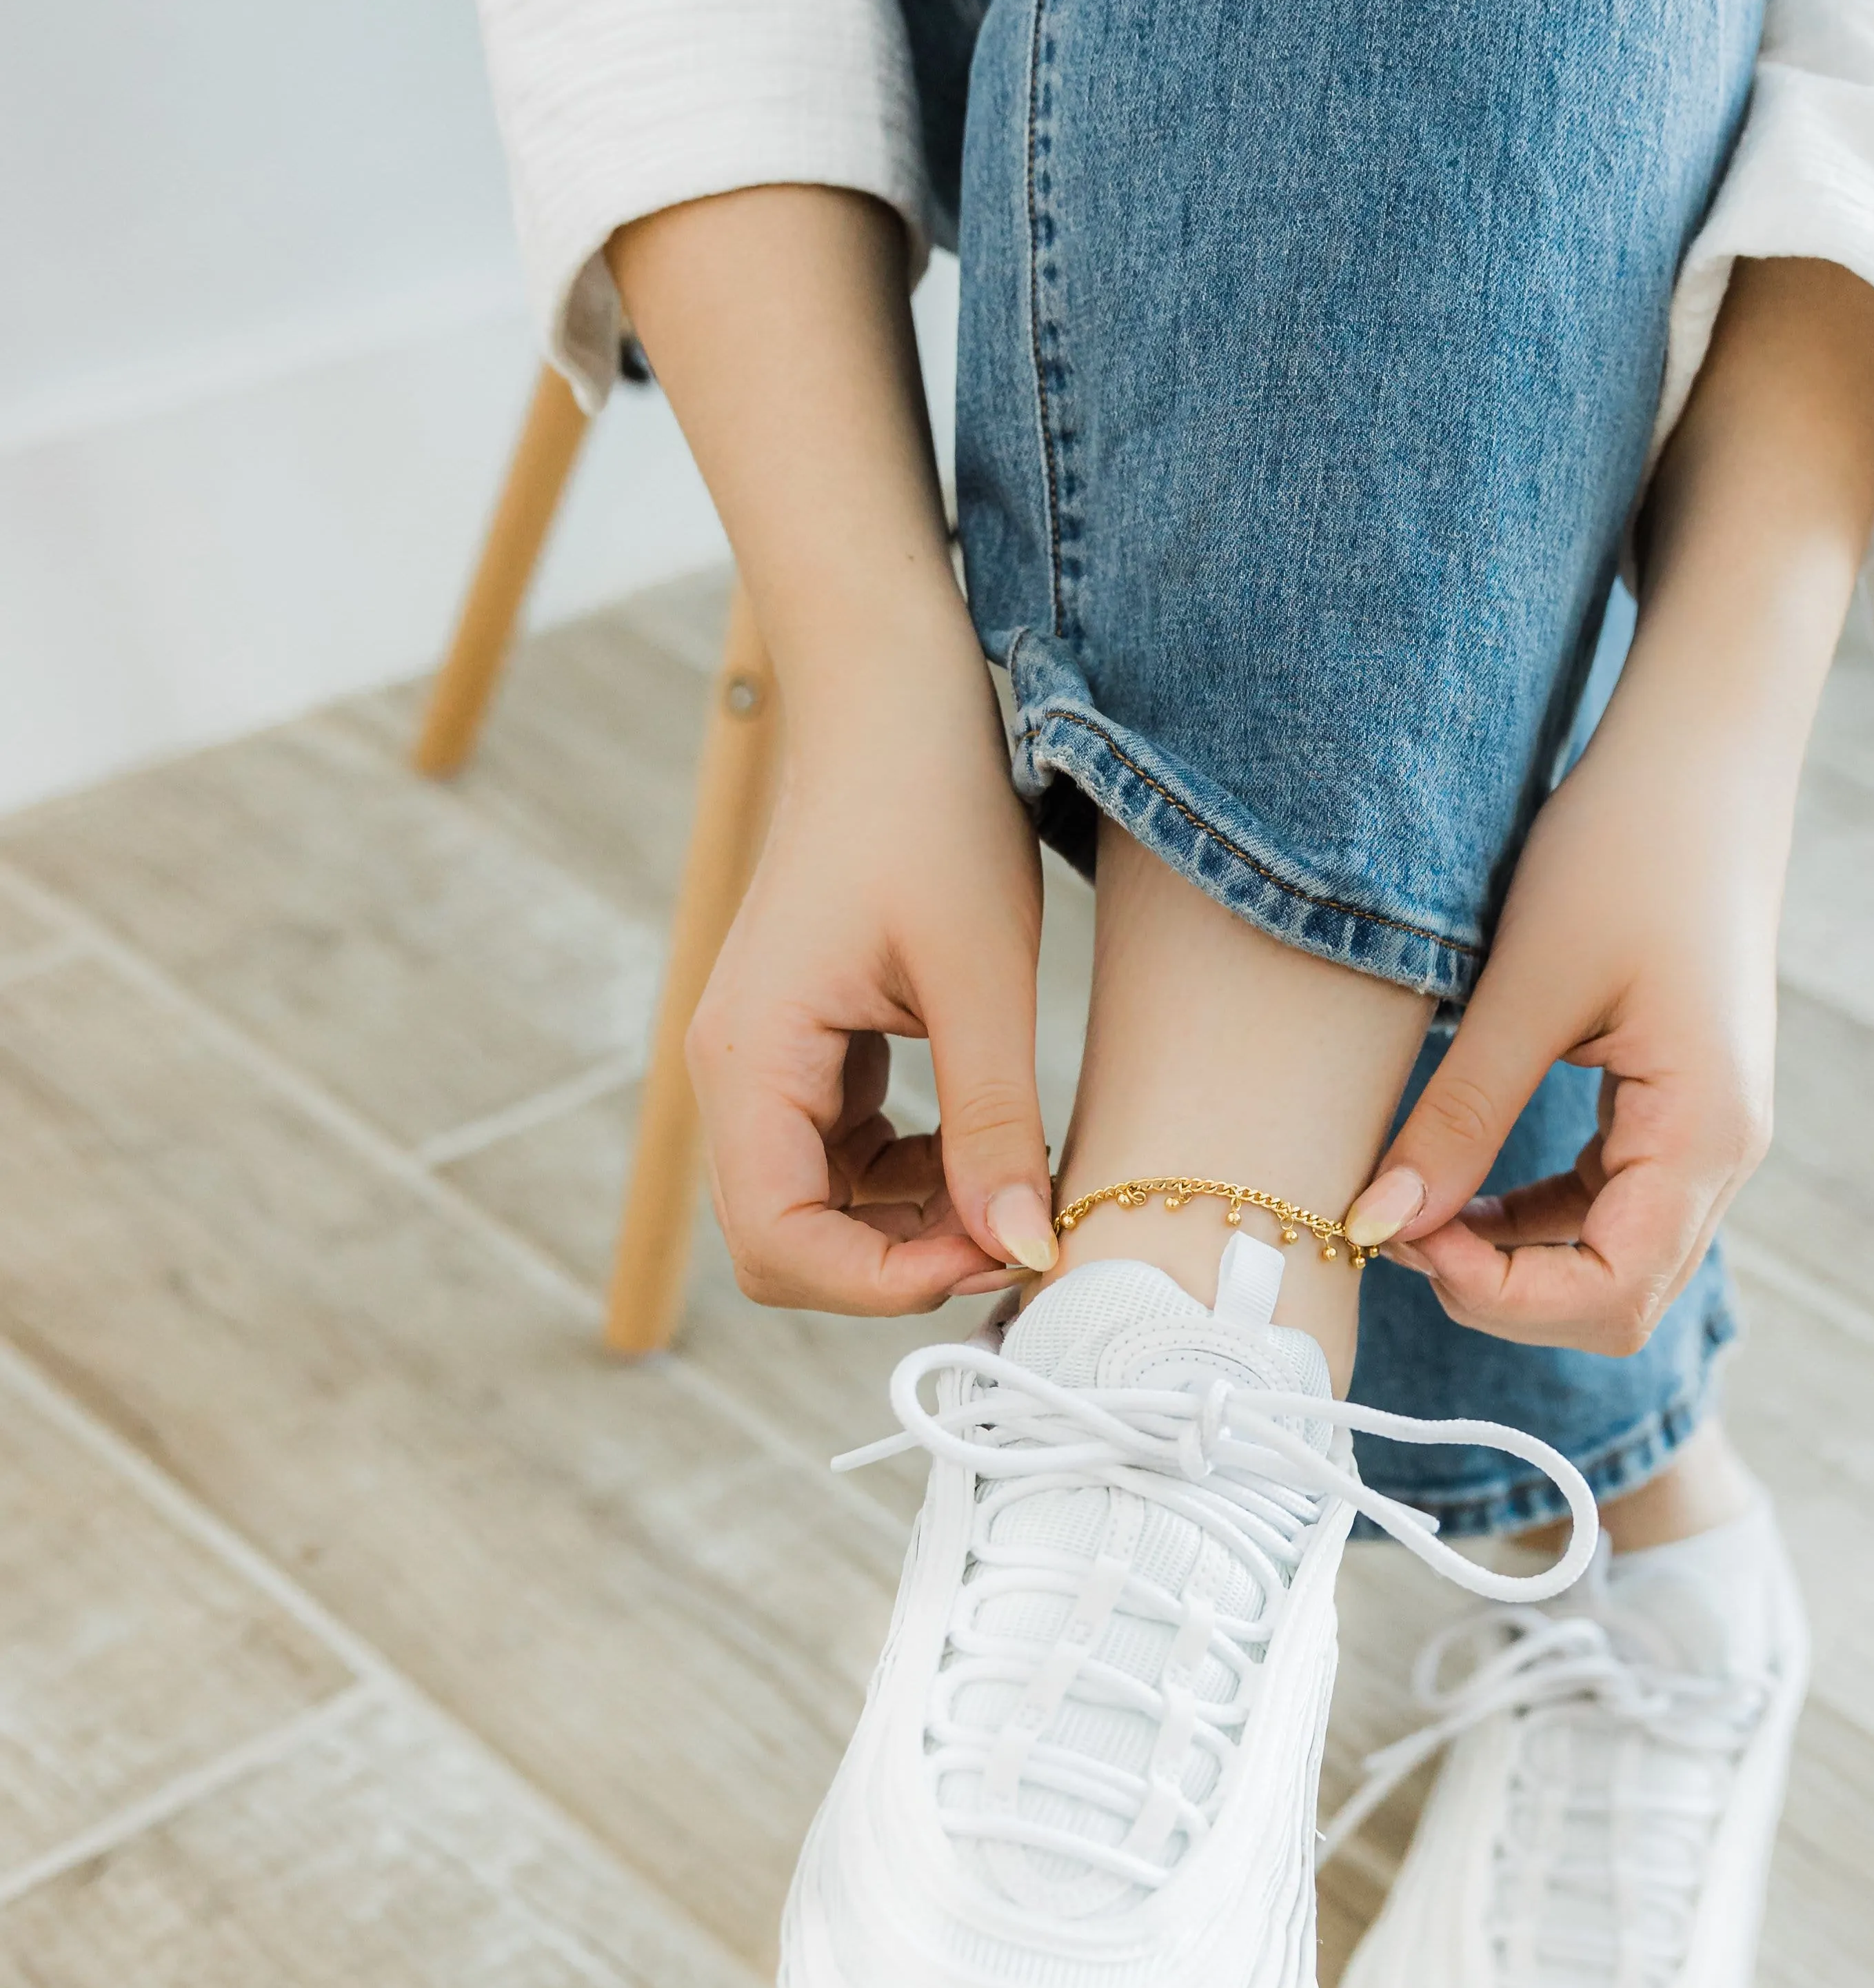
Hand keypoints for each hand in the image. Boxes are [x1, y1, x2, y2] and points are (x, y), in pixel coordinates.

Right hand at [685, 615, 1059, 1313]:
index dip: (883, 1282)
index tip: (994, 1256)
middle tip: (1015, 1232)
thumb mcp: (982, 978)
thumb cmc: (931, 812)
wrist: (894, 705)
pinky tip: (985, 1144)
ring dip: (913, 1225)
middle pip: (786, 1245)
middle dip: (898, 1264)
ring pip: (819, 1212)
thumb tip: (1026, 1252)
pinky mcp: (805, 1054)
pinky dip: (912, 1179)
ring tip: (1015, 1185)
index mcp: (749, 1056)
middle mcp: (733, 1073)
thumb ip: (996, 1122)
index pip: (777, 1243)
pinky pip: (841, 1161)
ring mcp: (765, 1066)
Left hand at [1343, 738, 1778, 1354]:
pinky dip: (1528, 1219)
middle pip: (1615, 1301)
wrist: (1699, 759)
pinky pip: (1604, 1208)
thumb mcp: (1528, 985)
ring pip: (1607, 1263)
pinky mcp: (1675, 1113)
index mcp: (1706, 1133)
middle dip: (1500, 1289)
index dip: (1501, 1296)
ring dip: (1509, 1259)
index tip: (1407, 1234)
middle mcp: (1724, 1154)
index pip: (1611, 1294)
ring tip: (1415, 1200)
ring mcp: (1705, 1138)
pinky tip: (1459, 1178)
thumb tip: (1376, 1223)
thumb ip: (1459, 1116)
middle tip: (1398, 1221)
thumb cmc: (1627, 847)